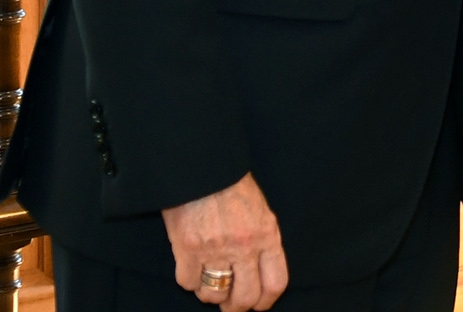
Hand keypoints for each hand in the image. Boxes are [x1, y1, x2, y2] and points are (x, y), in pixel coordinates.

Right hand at [161, 172, 288, 309]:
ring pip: (214, 294)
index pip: (275, 283)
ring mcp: (215, 249)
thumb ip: (262, 241)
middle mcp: (244, 246)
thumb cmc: (231, 185)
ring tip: (209, 281)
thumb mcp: (260, 210)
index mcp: (267, 235)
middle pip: (245, 297)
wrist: (203, 165)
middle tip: (229, 306)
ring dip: (211, 294)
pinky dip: (188, 280)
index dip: (265, 302)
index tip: (257, 307)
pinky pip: (188, 283)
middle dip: (236, 307)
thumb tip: (257, 274)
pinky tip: (191, 267)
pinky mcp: (187, 249)